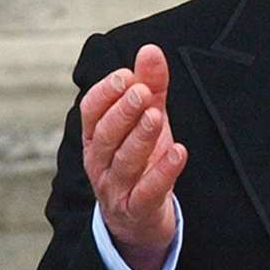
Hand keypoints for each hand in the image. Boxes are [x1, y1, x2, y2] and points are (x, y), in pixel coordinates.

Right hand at [80, 44, 185, 269]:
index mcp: (96, 137)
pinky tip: (178, 152)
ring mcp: (116, 188)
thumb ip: (150, 86)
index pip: (90, 112)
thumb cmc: (142, 161)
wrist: (140, 220)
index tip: (125, 74)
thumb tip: (150, 50)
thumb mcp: (147, 120)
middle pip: (104, 135)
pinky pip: (147, 192)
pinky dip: (162, 172)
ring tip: (156, 115)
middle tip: (141, 91)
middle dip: (121, 111)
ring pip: (123, 161)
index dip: (105, 93)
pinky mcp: (137, 210)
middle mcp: (100, 162)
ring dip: (139, 137)